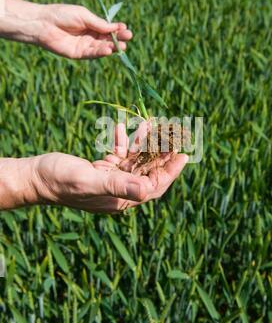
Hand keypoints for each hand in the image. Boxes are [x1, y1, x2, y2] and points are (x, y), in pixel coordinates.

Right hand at [32, 124, 186, 213]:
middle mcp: (119, 191)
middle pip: (148, 171)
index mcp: (121, 199)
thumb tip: (147, 189)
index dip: (170, 170)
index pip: (154, 185)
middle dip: (160, 152)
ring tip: (149, 123)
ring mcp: (110, 180)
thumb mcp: (89, 181)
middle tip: (171, 133)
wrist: (36, 178)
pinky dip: (121, 141)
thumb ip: (117, 184)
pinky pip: (118, 154)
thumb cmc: (60, 182)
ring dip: (141, 142)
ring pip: (134, 160)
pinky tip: (120, 127)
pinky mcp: (101, 170)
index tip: (184, 153)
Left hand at [37, 3, 131, 58]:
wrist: (44, 23)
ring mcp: (84, 46)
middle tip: (128, 37)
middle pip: (107, 40)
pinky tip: (108, 50)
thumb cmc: (62, 14)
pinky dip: (101, 53)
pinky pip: (92, 54)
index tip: (125, 28)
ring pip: (101, 48)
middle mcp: (89, 36)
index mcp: (91, 25)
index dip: (117, 29)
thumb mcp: (84, 16)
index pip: (108, 29)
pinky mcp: (78, 54)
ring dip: (112, 48)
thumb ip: (99, 24)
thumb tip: (116, 27)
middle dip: (118, 39)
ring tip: (121, 46)